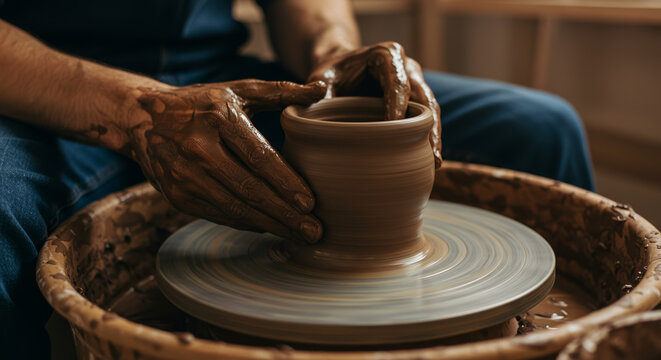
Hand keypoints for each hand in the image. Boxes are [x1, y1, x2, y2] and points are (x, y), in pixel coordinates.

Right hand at [126, 80, 326, 242]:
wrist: (141, 118)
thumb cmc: (200, 104)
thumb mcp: (237, 90)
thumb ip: (280, 91)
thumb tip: (322, 89)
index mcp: (219, 118)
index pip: (259, 156)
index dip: (285, 183)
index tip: (310, 203)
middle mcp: (198, 148)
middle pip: (249, 189)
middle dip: (285, 215)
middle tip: (314, 232)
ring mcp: (184, 175)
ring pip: (235, 208)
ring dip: (270, 226)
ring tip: (298, 237)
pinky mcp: (176, 196)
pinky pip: (219, 215)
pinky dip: (247, 224)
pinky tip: (270, 228)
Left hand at [308, 42, 441, 167]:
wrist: (338, 71)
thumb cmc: (329, 75)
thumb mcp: (320, 80)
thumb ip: (319, 97)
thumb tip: (314, 124)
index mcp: (386, 55)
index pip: (397, 82)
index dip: (399, 106)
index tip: (395, 129)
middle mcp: (406, 68)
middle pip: (424, 97)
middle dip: (429, 127)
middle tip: (430, 155)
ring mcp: (414, 86)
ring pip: (431, 111)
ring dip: (434, 137)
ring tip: (435, 164)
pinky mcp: (415, 104)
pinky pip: (426, 122)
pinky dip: (428, 140)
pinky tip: (429, 164)